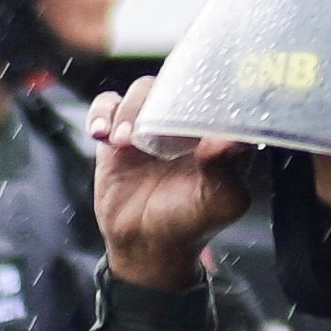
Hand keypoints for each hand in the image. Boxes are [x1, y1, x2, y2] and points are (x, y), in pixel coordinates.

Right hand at [91, 77, 250, 291]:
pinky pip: (106, 106)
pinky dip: (101, 114)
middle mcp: (183, 122)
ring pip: (140, 92)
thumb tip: (230, 138)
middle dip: (158, 100)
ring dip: (128, 111)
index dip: (205, 87)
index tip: (192, 102)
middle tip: (146, 131)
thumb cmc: (191, 224)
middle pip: (174, 84)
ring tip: (122, 142)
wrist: (148, 246)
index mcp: (215, 132)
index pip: (215, 92)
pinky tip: (100, 134)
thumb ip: (226, 168)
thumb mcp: (219, 202)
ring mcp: (149, 125)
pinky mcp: (117, 134)